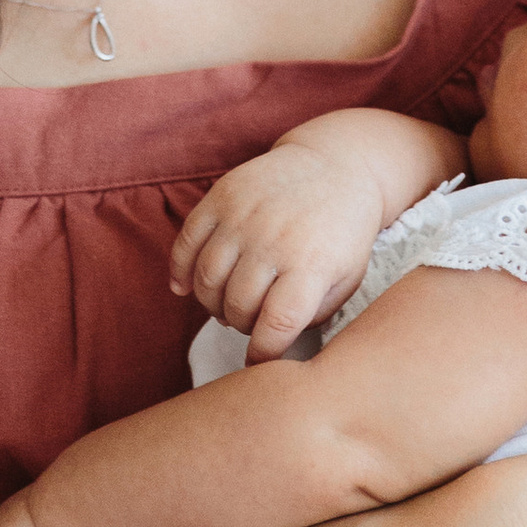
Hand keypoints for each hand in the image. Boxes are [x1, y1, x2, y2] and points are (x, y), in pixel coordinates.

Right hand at [169, 141, 386, 360]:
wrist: (337, 164)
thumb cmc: (343, 233)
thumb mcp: (347, 279)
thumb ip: (312, 315)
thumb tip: (273, 346)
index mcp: (311, 265)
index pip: (275, 325)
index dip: (261, 353)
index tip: (257, 362)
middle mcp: (274, 240)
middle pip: (236, 306)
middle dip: (240, 325)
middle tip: (250, 322)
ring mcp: (244, 216)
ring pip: (206, 279)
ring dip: (212, 303)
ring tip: (228, 302)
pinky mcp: (221, 197)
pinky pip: (185, 244)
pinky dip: (180, 272)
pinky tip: (187, 287)